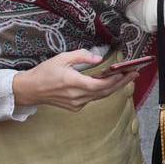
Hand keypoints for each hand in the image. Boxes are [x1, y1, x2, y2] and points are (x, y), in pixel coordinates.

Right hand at [12, 49, 137, 110]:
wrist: (30, 90)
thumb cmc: (44, 72)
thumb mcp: (62, 58)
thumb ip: (81, 56)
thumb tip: (98, 59)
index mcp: (74, 83)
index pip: (101, 85)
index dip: (116, 80)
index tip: (127, 71)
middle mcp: (77, 97)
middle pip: (105, 92)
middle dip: (121, 83)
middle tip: (135, 74)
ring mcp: (76, 104)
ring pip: (100, 96)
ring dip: (114, 87)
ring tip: (126, 77)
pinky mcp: (75, 107)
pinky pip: (92, 98)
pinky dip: (102, 91)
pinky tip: (108, 82)